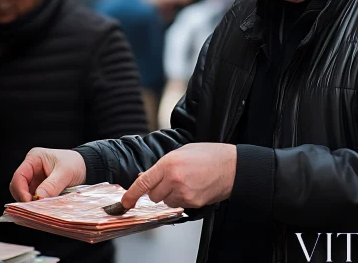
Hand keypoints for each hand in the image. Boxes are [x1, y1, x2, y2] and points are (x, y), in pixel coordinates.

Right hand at [10, 148, 86, 201]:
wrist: (87, 167)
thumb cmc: (76, 164)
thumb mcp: (65, 172)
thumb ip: (52, 185)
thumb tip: (38, 197)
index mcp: (34, 159)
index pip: (19, 176)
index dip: (20, 190)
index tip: (28, 202)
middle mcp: (32, 169)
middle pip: (18, 187)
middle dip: (24, 198)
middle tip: (34, 207)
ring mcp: (35, 180)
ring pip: (25, 194)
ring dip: (31, 202)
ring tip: (41, 208)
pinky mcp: (41, 189)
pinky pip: (34, 199)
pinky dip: (37, 204)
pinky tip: (43, 208)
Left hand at [121, 143, 236, 208]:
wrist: (232, 167)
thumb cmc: (209, 155)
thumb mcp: (182, 152)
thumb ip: (161, 166)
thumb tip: (144, 177)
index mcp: (168, 163)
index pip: (143, 182)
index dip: (131, 194)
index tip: (125, 202)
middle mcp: (173, 179)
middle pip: (153, 195)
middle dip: (158, 190)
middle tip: (171, 180)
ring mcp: (183, 193)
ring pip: (165, 202)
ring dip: (170, 195)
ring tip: (186, 182)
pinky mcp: (192, 203)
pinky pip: (178, 205)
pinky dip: (182, 199)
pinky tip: (193, 188)